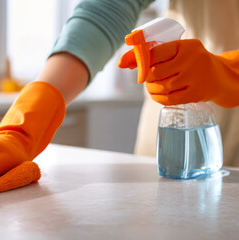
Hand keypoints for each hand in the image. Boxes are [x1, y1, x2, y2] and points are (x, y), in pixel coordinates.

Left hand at [119, 39, 238, 107]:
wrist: (220, 77)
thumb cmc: (191, 62)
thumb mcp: (178, 51)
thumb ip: (153, 55)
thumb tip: (123, 63)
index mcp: (185, 46)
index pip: (154, 53)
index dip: (140, 62)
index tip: (133, 66)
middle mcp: (191, 60)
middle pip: (154, 72)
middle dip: (146, 77)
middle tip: (147, 78)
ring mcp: (194, 78)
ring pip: (160, 86)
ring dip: (150, 88)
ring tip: (152, 86)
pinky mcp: (195, 94)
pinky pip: (168, 99)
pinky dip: (157, 98)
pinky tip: (157, 94)